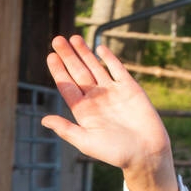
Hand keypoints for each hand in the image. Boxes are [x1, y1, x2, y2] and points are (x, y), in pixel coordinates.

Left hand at [40, 34, 176, 185]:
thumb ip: (66, 129)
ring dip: (84, 53)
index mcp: (84, 112)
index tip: (50, 56)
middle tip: (57, 40)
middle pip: (78, 73)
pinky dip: (109, 58)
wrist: (146, 153)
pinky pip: (117, 69)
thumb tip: (44, 120)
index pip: (68, 87)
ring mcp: (113, 92)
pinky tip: (99, 47)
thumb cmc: (115, 153)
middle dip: (68, 56)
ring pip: (95, 67)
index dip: (59, 71)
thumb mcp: (86, 142)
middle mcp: (96, 99)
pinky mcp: (130, 88)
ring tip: (73, 38)